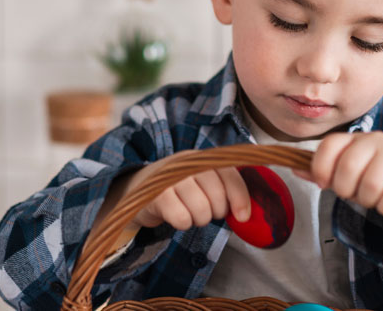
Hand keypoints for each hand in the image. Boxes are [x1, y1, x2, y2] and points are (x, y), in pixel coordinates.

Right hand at [131, 162, 251, 230]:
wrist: (137, 189)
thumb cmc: (179, 190)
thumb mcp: (202, 183)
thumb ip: (224, 190)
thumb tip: (245, 215)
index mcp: (203, 158)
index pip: (230, 174)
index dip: (240, 197)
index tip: (243, 217)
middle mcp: (188, 162)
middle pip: (217, 196)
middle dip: (216, 212)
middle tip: (206, 211)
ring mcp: (171, 176)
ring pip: (201, 210)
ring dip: (199, 219)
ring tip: (189, 212)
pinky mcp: (155, 193)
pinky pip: (182, 218)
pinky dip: (182, 223)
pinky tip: (176, 215)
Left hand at [296, 132, 382, 215]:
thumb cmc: (375, 176)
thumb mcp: (348, 172)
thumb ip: (323, 171)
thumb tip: (295, 170)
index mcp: (354, 139)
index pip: (329, 145)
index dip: (320, 168)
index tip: (324, 183)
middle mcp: (375, 140)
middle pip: (347, 167)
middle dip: (347, 190)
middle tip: (355, 194)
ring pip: (369, 184)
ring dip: (368, 200)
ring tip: (374, 198)